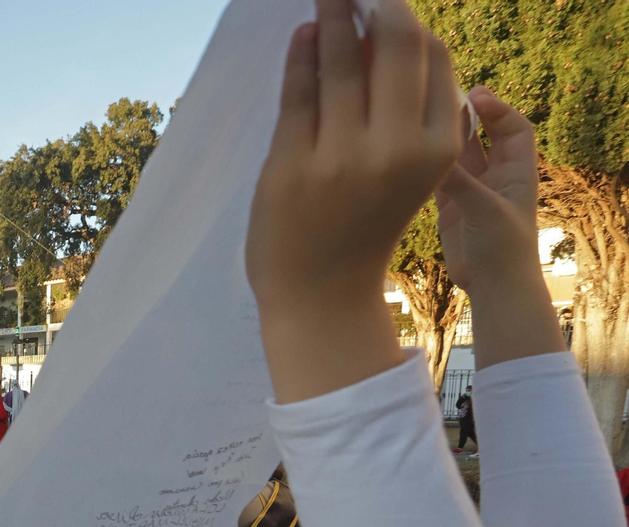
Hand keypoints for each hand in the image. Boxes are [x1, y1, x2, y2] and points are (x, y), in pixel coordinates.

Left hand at [246, 0, 462, 402]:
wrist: (320, 294)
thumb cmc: (363, 225)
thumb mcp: (408, 170)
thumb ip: (405, 110)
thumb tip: (384, 33)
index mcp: (437, 150)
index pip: (434, 60)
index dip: (411, 22)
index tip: (388, 4)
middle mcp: (396, 149)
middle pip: (394, 47)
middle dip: (377, 3)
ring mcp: (341, 157)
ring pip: (341, 63)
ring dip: (332, 17)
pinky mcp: (292, 165)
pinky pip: (298, 92)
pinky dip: (301, 55)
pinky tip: (302, 35)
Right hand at [431, 88, 564, 361]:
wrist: (494, 285)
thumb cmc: (503, 248)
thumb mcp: (483, 209)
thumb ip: (458, 182)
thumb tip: (427, 153)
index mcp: (517, 171)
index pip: (513, 127)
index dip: (497, 108)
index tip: (473, 95)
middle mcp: (495, 176)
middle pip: (483, 134)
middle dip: (465, 115)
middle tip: (439, 97)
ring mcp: (472, 190)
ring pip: (457, 153)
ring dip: (442, 136)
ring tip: (419, 118)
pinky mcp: (451, 206)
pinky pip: (438, 175)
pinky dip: (427, 161)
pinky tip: (409, 151)